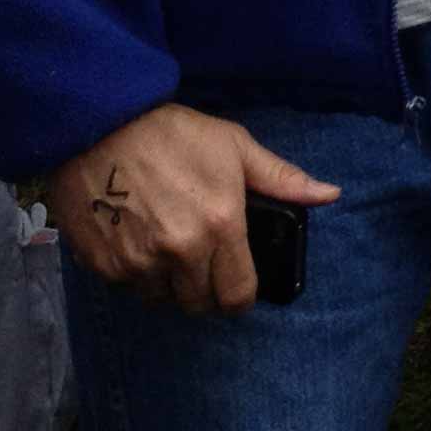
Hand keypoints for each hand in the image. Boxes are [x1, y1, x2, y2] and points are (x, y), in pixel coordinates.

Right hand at [45, 104, 338, 314]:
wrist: (100, 127)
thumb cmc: (174, 135)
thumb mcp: (236, 147)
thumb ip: (283, 179)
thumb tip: (331, 194)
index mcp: (221, 226)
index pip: (238, 293)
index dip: (241, 296)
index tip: (238, 286)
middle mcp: (180, 252)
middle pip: (200, 303)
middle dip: (207, 291)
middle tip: (204, 266)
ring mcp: (138, 262)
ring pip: (163, 299)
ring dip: (170, 285)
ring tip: (170, 252)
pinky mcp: (103, 265)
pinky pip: (129, 288)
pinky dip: (138, 276)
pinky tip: (139, 245)